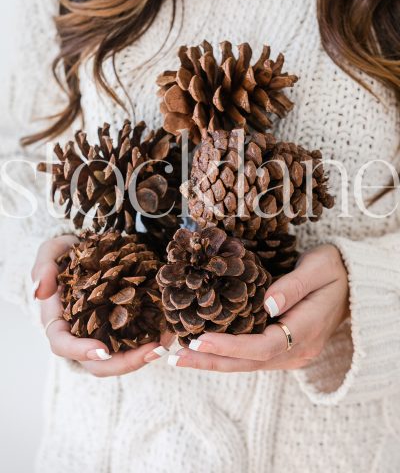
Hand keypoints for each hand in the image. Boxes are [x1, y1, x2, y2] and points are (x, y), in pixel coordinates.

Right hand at [32, 236, 171, 376]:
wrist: (91, 249)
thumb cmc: (68, 252)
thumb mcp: (52, 250)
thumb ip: (43, 266)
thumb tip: (39, 290)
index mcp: (59, 322)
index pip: (62, 345)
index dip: (80, 351)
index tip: (103, 349)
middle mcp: (80, 334)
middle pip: (98, 362)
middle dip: (126, 362)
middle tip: (153, 350)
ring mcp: (103, 333)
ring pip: (120, 357)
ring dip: (144, 355)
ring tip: (167, 342)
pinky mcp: (122, 326)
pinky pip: (136, 341)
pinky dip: (152, 340)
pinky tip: (170, 332)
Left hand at [169, 244, 348, 371]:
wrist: (354, 284)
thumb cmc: (335, 270)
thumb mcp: (319, 267)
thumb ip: (294, 285)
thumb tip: (267, 303)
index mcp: (307, 330)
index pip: (263, 346)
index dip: (230, 346)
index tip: (199, 339)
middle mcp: (298, 350)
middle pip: (249, 362)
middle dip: (210, 360)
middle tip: (174, 356)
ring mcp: (292, 353)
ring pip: (247, 364)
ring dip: (213, 360)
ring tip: (178, 355)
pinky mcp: (284, 348)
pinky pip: (251, 357)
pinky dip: (225, 354)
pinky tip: (202, 348)